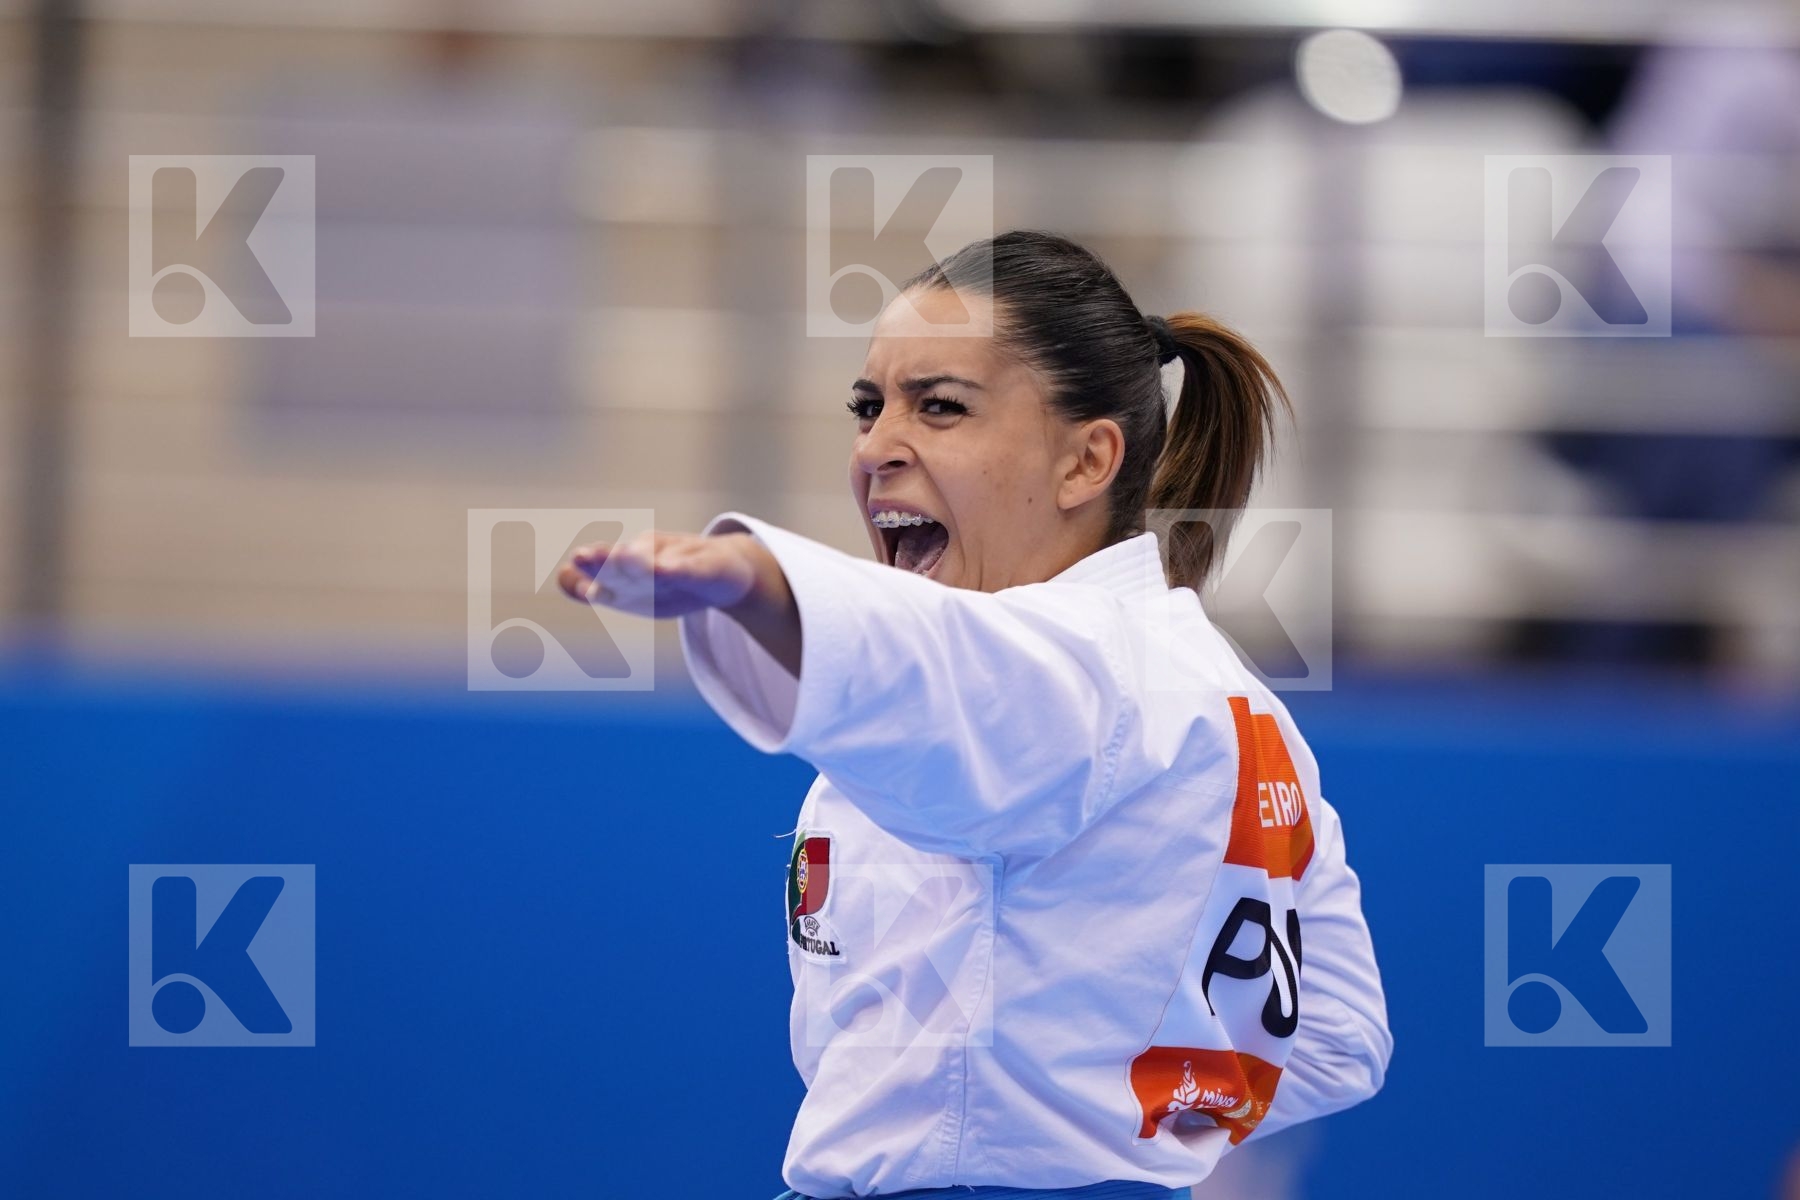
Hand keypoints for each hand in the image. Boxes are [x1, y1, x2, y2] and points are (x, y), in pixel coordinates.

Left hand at [556, 530, 759, 618]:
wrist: (729, 572)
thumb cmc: (675, 579)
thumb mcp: (638, 590)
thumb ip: (599, 586)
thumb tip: (562, 577)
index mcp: (632, 568)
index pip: (607, 570)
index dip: (591, 568)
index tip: (571, 568)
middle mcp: (653, 556)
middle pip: (625, 560)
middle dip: (605, 559)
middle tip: (582, 556)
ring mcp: (681, 559)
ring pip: (658, 561)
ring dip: (638, 560)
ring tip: (621, 559)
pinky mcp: (707, 567)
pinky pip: (691, 568)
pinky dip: (678, 568)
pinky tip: (666, 569)